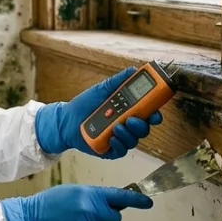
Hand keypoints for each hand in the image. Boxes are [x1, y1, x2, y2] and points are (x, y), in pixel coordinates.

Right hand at [0, 185, 153, 220]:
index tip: (148, 203)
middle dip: (105, 218)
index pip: (121, 197)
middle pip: (114, 220)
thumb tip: (112, 205)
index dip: (137, 201)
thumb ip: (94, 197)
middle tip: (88, 214)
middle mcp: (92, 210)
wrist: (30, 218)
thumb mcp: (74, 192)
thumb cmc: (51, 202)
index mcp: (91, 194)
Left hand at [34, 67, 162, 158]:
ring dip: (127, 133)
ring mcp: (119, 138)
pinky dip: (119, 144)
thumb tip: (134, 70)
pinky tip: (112, 138)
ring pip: (134, 140)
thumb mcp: (102, 89)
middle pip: (144, 128)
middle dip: (141, 125)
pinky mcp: (110, 149)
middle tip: (131, 119)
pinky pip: (122, 151)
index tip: (155, 113)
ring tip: (115, 127)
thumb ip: (119, 81)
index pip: (148, 114)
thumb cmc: (85, 104)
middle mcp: (126, 125)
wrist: (66, 119)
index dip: (155, 114)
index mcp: (128, 110)